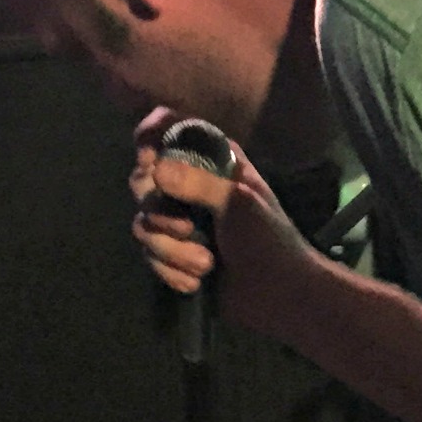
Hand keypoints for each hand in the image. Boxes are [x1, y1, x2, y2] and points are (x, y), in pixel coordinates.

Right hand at [129, 120, 321, 340]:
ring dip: (171, 250)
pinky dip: (171, 271)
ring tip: (206, 265)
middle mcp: (190, 181)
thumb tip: (156, 170)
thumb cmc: (269, 239)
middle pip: (142, 179)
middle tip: (187, 230)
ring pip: (144, 223)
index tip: (150, 162)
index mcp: (211, 158)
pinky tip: (197, 282)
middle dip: (160, 212)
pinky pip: (149, 255)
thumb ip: (199, 182)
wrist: (278, 294)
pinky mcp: (172, 252)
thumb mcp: (240, 203)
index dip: (149, 138)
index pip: (167, 127)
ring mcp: (178, 217)